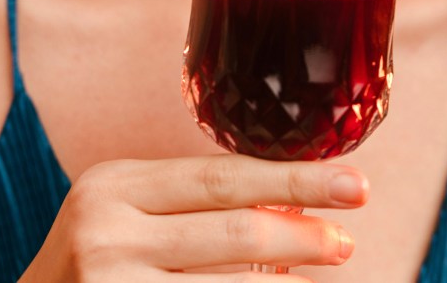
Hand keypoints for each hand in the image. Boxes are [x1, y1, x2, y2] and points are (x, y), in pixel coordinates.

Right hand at [19, 155, 368, 281]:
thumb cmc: (96, 252)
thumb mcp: (129, 208)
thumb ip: (192, 199)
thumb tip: (289, 204)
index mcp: (114, 183)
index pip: (223, 176)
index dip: (294, 180)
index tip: (350, 185)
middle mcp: (106, 230)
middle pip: (235, 228)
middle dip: (304, 233)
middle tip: (346, 239)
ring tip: (324, 271)